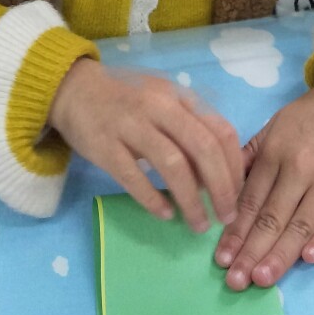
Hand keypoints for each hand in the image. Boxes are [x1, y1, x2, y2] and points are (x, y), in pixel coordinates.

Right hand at [48, 58, 242, 232]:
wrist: (74, 90)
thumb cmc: (127, 101)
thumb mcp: (164, 103)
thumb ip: (190, 131)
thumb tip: (216, 176)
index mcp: (179, 97)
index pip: (220, 131)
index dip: (234, 166)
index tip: (239, 193)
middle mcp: (159, 107)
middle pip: (203, 148)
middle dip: (222, 188)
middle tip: (227, 217)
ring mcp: (131, 125)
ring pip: (173, 165)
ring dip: (191, 200)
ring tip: (199, 224)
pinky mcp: (105, 146)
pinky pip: (135, 178)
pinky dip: (154, 200)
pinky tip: (166, 215)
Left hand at [215, 66, 313, 289]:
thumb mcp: (275, 125)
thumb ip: (251, 156)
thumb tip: (221, 186)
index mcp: (276, 151)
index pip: (250, 200)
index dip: (235, 232)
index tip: (221, 259)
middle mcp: (301, 166)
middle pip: (272, 217)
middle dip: (251, 252)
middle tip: (235, 281)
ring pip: (302, 223)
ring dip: (281, 254)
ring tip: (262, 279)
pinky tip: (307, 259)